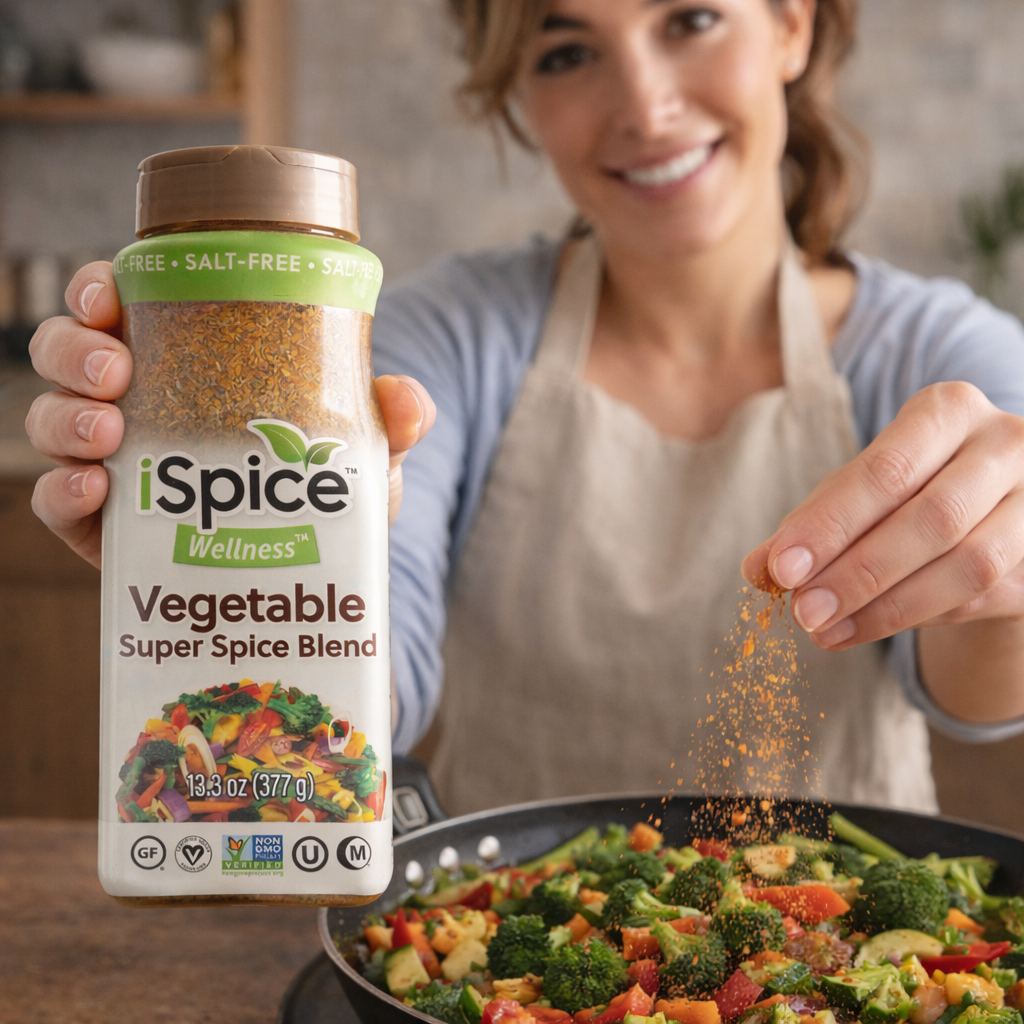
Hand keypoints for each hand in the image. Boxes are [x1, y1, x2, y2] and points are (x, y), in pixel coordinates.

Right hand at [27, 262, 434, 569]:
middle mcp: (135, 403)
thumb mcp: (359, 449)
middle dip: (76, 351)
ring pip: (52, 421)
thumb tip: (410, 401)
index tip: (108, 294)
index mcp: (182, 362)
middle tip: (116, 369)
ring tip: (110, 433)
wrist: (309, 564)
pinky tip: (93, 490)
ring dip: (67, 418)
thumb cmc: (320, 483)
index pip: (119, 307)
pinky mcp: (105, 526)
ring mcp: (113, 464)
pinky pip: (56, 502)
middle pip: (68, 355)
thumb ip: (389, 421)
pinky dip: (61, 492)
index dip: (97, 290)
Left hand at [741, 381, 1023, 649]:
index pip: (886, 470)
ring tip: (825, 629)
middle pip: (932, 518)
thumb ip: (807, 524)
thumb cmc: (906, 490)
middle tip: (802, 611)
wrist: (988, 508)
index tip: (781, 568)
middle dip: (858, 572)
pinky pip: (982, 597)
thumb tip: (756, 570)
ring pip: (968, 565)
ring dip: (888, 607)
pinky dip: (917, 618)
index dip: (831, 523)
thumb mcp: (854, 492)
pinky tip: (862, 628)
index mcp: (948, 411)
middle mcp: (1006, 445)